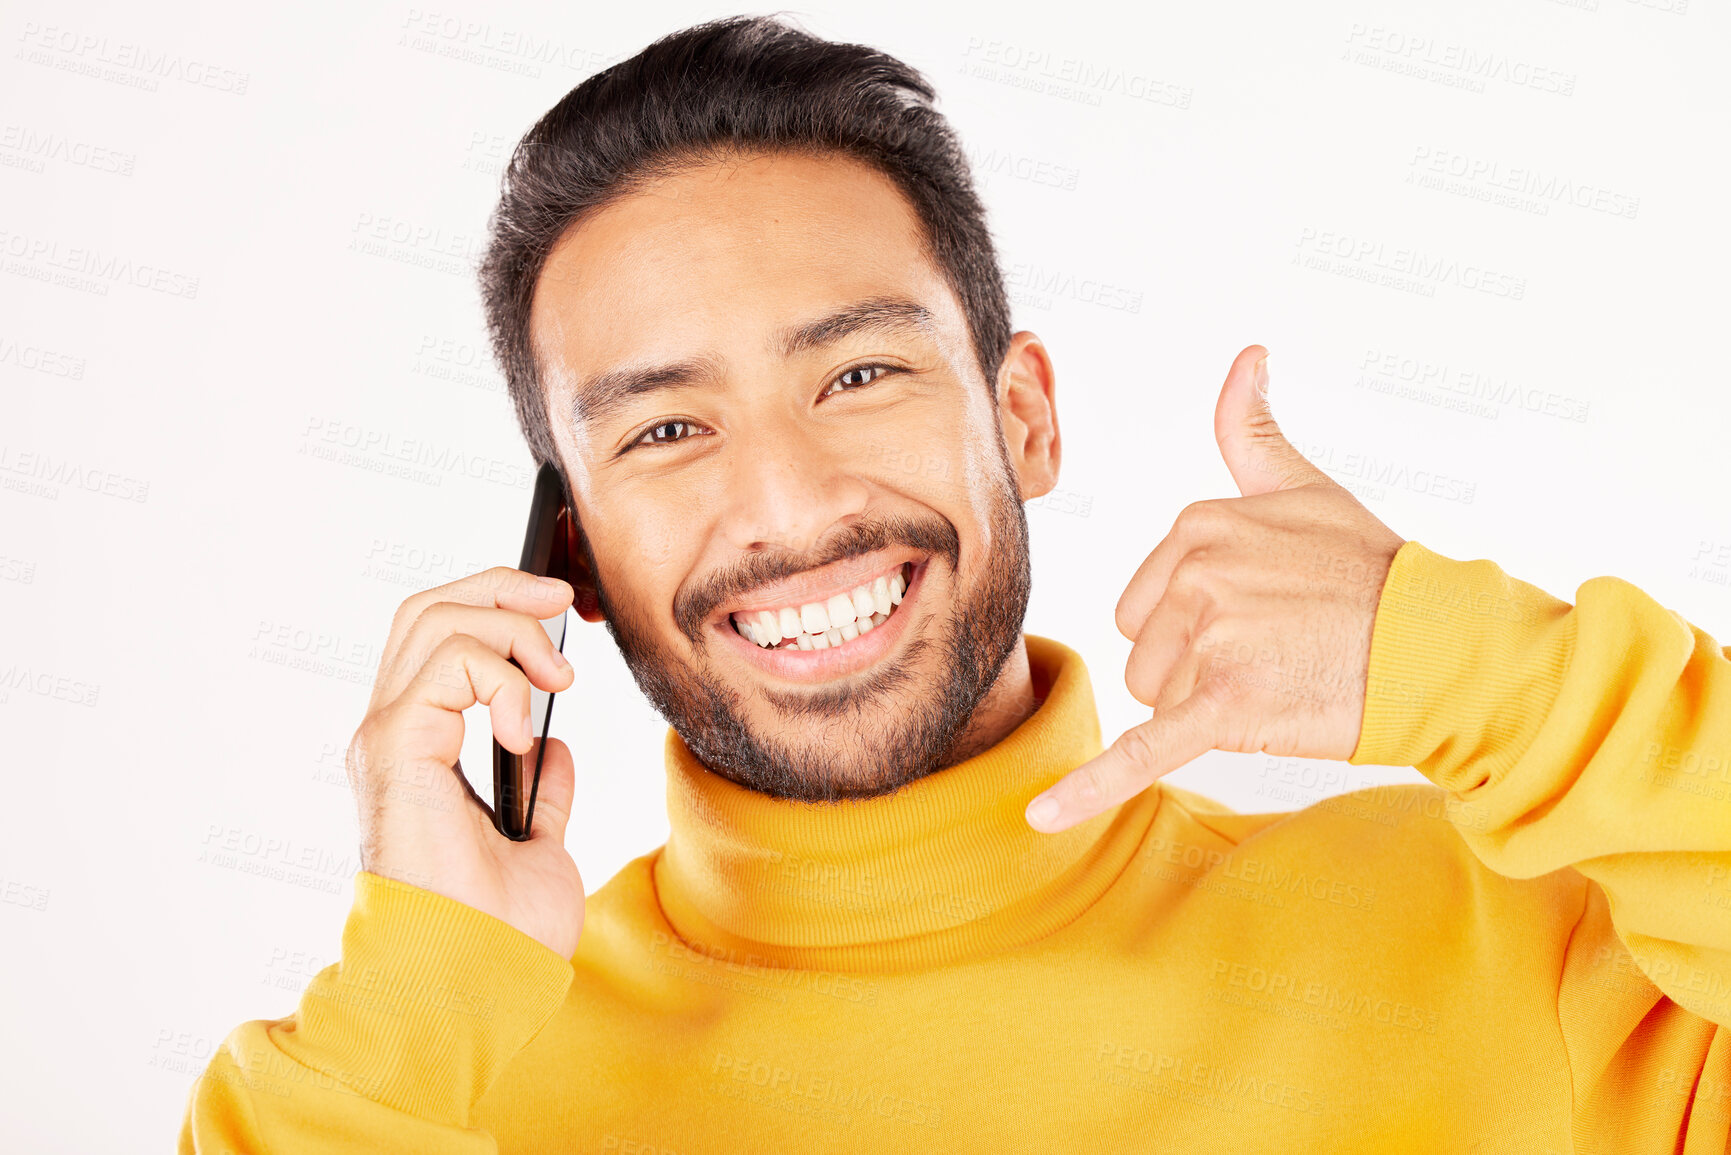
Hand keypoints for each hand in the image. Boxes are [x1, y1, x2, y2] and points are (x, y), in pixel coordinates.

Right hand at [347, 567, 582, 956]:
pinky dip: (499, 676)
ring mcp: (387, 738)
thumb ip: (542, 793)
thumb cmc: (499, 932)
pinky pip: (447, 664)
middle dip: (500, 585)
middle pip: (427, 609)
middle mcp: (392, 735)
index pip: (438, 639)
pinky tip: (522, 727)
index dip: (496, 605)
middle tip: (561, 600)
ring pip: (433, 620)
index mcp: (419, 752)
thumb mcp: (539, 847)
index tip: (561, 611)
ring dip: (511, 628)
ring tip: (558, 677)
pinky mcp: (395, 748)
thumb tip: (555, 748)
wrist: (478, 977)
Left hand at [1024, 346, 1405, 832]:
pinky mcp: (1223, 707)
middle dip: (1198, 669)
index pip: (1148, 602)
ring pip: (1157, 701)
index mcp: (1198, 523)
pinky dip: (1089, 790)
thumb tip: (1246, 358)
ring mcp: (1210, 639)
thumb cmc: (1374, 572)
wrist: (1441, 647)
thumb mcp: (1306, 488)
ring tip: (1281, 681)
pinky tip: (1042, 817)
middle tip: (1278, 654)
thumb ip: (1253, 431)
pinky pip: (1140, 752)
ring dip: (1209, 708)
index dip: (1202, 625)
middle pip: (1145, 653)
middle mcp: (1196, 572)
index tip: (1266, 617)